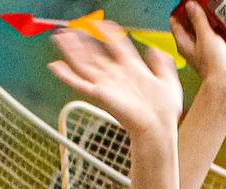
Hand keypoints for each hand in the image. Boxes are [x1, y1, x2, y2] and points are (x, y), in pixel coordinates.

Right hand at [49, 23, 182, 144]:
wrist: (159, 128)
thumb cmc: (165, 112)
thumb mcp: (170, 82)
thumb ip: (163, 65)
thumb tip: (156, 49)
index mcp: (132, 69)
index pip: (117, 45)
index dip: (109, 33)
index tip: (101, 23)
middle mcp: (117, 75)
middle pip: (95, 54)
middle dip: (82, 42)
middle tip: (69, 30)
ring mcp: (107, 84)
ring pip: (84, 64)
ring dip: (71, 51)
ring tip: (60, 38)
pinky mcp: (101, 95)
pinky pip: (80, 83)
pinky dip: (66, 75)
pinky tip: (55, 66)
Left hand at [170, 4, 225, 119]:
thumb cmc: (213, 66)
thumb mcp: (205, 36)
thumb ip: (198, 20)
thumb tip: (191, 6)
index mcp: (184, 44)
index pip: (176, 22)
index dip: (181, 10)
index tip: (189, 2)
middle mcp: (194, 48)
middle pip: (192, 26)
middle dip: (198, 14)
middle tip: (205, 5)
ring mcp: (207, 51)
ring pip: (207, 32)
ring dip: (212, 23)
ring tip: (218, 12)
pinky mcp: (220, 55)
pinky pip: (220, 39)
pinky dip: (223, 32)